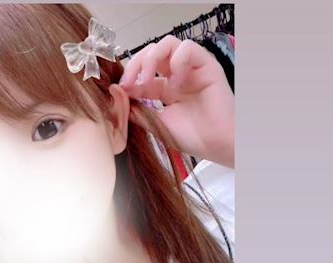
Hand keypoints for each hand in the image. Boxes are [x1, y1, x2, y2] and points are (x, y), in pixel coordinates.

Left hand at [119, 36, 234, 167]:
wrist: (215, 145)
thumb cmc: (192, 138)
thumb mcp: (157, 125)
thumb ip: (138, 111)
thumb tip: (119, 96)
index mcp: (164, 89)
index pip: (141, 72)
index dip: (129, 78)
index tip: (121, 91)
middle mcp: (177, 76)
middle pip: (151, 53)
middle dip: (135, 65)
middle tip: (129, 83)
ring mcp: (191, 69)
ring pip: (167, 44)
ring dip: (151, 59)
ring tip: (148, 80)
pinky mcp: (206, 65)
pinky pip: (188, 48)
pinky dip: (177, 62)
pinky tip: (175, 84)